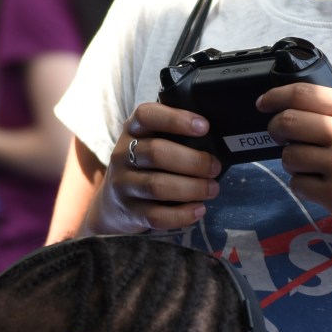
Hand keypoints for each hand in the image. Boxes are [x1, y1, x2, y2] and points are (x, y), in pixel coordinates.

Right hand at [84, 102, 220, 233]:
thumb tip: (218, 138)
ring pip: (157, 185)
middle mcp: (122, 155)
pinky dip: (182, 214)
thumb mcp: (149, 142)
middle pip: (156, 152)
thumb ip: (173, 136)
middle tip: (215, 167)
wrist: (113, 204)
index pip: (146, 116)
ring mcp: (123, 185)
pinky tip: (199, 209)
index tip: (204, 126)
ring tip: (212, 189)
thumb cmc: (144, 166)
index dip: (175, 119)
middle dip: (193, 160)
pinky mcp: (129, 212)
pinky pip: (157, 215)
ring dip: (192, 187)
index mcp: (132, 131)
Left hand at [257, 82, 331, 247]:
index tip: (263, 102)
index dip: (275, 96)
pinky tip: (321, 187)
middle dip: (276, 129)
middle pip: (288, 121)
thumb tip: (317, 90)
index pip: (304, 93)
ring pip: (289, 156)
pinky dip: (303, 186)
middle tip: (279, 135)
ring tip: (311, 166)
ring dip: (292, 161)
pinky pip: (298, 184)